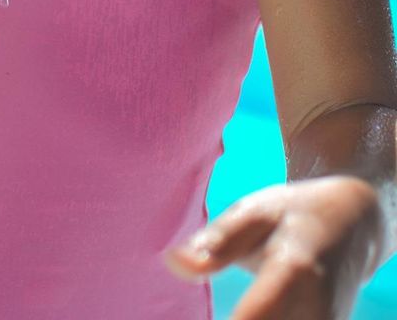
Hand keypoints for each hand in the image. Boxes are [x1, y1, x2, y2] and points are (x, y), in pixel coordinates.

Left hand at [163, 176, 383, 318]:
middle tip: (172, 314)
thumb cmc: (291, 214)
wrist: (352, 224)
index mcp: (295, 272)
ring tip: (214, 310)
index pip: (254, 317)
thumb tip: (173, 263)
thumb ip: (218, 242)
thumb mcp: (255, 212)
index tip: (168, 319)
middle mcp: (317, 311)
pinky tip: (237, 315)